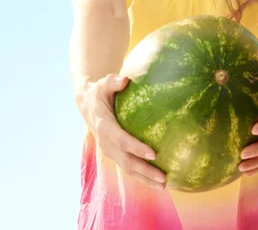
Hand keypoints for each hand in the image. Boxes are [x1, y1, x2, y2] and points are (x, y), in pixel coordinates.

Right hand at [79, 74, 166, 190]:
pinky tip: (157, 180)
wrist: (87, 104)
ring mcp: (110, 151)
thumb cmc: (100, 92)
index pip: (122, 140)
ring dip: (145, 178)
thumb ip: (113, 81)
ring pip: (127, 168)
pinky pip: (128, 167)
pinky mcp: (114, 154)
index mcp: (104, 127)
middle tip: (164, 177)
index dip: (136, 148)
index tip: (153, 153)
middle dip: (145, 171)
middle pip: (126, 161)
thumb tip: (125, 79)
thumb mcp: (103, 83)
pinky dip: (142, 175)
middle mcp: (106, 143)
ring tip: (164, 185)